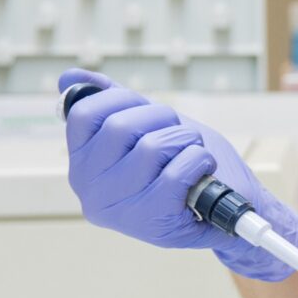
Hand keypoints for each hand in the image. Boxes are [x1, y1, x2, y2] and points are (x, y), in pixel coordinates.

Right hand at [58, 68, 297, 281]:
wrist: (228, 209)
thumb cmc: (185, 165)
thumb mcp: (147, 127)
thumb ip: (110, 103)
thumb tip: (69, 76)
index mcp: (82, 167)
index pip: (83, 114)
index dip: (123, 99)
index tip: (148, 111)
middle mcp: (91, 193)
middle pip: (120, 127)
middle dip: (162, 118)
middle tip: (180, 135)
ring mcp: (120, 211)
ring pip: (151, 148)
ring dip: (186, 140)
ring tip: (192, 155)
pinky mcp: (154, 221)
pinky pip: (176, 171)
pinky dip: (200, 161)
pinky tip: (203, 171)